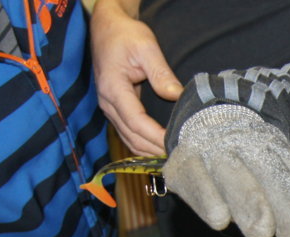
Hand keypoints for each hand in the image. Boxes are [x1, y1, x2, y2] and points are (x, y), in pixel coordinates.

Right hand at [90, 0, 182, 154]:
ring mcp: (110, 107)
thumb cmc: (125, 35)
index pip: (136, 122)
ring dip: (150, 151)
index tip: (176, 144)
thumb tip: (178, 96)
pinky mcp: (115, 108)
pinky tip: (160, 149)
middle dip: (156, 149)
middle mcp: (107, 102)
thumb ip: (161, 74)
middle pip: (132, 136)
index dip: (156, 137)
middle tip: (182, 154)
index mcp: (113, 88)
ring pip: (129, 139)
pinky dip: (144, 144)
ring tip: (174, 155)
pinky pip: (128, 133)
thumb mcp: (146, 48)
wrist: (107, 27)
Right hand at [164, 105, 289, 236]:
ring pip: (237, 179)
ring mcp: (216, 152)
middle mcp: (252, 147)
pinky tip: (220, 219)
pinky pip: (198, 182)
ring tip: (262, 232)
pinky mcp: (184, 163)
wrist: (207, 122)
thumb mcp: (280, 181)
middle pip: (277, 183)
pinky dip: (208, 201)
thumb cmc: (251, 167)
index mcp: (282, 153)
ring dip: (252, 206)